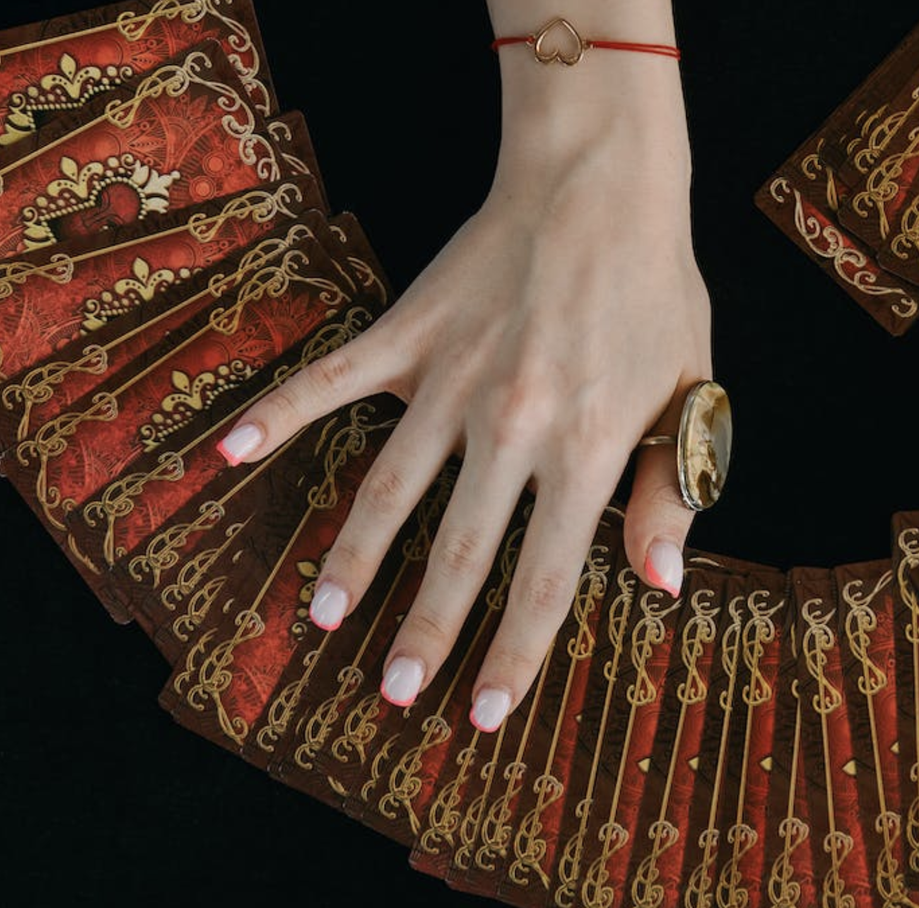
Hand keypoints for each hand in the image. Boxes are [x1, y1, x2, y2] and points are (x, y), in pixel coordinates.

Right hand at [219, 54, 706, 732]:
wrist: (600, 184)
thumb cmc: (653, 294)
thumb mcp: (691, 395)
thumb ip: (671, 492)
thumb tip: (661, 583)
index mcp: (587, 446)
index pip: (546, 575)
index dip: (514, 652)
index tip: (481, 712)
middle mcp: (513, 423)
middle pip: (460, 550)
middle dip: (425, 631)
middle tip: (393, 693)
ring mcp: (453, 378)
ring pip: (390, 486)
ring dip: (352, 557)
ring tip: (319, 618)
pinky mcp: (409, 332)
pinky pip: (333, 383)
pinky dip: (277, 417)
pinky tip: (227, 457)